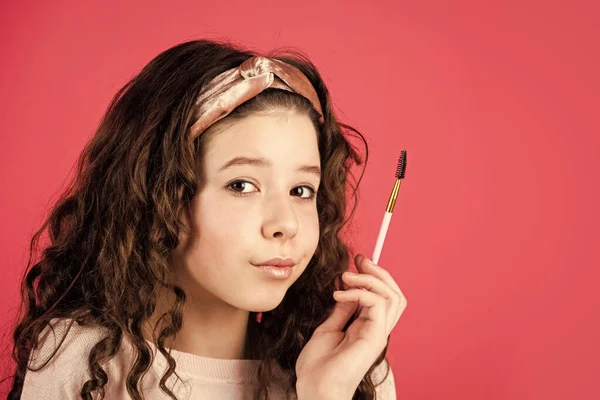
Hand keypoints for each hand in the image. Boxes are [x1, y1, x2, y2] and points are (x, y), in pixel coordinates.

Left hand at [295, 254, 406, 398]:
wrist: (314, 389)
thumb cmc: (317, 367)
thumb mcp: (328, 329)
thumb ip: (342, 311)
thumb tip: (348, 292)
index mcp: (367, 327)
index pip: (383, 296)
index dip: (373, 276)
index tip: (356, 261)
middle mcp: (377, 329)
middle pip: (395, 293)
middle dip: (379, 272)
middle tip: (358, 261)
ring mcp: (377, 333)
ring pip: (393, 296)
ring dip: (371, 279)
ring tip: (347, 277)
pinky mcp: (374, 337)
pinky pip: (378, 304)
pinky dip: (360, 292)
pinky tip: (340, 294)